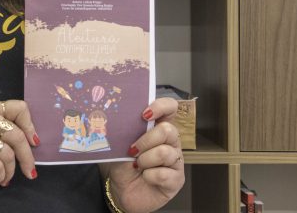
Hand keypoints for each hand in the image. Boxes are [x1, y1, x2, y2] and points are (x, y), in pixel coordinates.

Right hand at [0, 100, 39, 187]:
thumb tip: (29, 142)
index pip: (19, 108)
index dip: (30, 126)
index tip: (33, 142)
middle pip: (18, 135)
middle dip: (27, 158)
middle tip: (29, 172)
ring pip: (9, 154)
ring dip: (11, 171)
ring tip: (4, 178)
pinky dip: (0, 176)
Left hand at [105, 98, 184, 212]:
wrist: (121, 190)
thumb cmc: (123, 164)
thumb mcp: (120, 144)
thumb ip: (125, 129)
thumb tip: (121, 118)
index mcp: (158, 127)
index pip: (170, 108)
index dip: (161, 106)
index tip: (145, 114)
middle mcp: (171, 142)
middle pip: (168, 130)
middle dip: (146, 140)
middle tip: (132, 150)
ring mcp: (176, 161)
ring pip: (165, 153)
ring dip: (145, 160)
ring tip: (137, 165)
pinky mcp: (176, 180)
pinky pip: (164, 174)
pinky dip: (149, 176)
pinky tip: (145, 177)